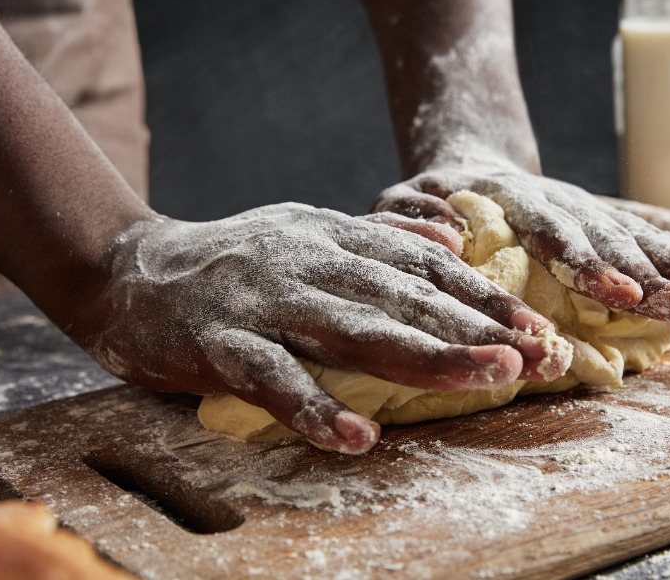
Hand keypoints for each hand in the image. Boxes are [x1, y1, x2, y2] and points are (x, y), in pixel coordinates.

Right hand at [72, 204, 567, 453]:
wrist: (131, 267)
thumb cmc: (236, 259)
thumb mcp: (310, 229)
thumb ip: (381, 237)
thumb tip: (452, 240)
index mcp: (336, 237)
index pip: (424, 266)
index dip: (483, 294)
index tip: (535, 326)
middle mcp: (310, 262)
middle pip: (404, 297)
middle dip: (475, 326)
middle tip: (538, 353)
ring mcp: (266, 302)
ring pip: (355, 330)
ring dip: (425, 356)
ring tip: (485, 378)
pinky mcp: (220, 343)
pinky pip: (273, 380)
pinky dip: (315, 408)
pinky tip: (357, 439)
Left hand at [373, 163, 669, 323]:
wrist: (471, 165)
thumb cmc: (430, 199)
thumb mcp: (400, 204)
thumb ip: (409, 217)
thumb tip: (442, 235)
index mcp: (513, 205)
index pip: (553, 234)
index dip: (587, 265)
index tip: (617, 295)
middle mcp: (562, 206)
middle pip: (612, 242)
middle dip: (654, 276)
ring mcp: (591, 214)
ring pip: (644, 241)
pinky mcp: (610, 226)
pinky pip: (657, 243)